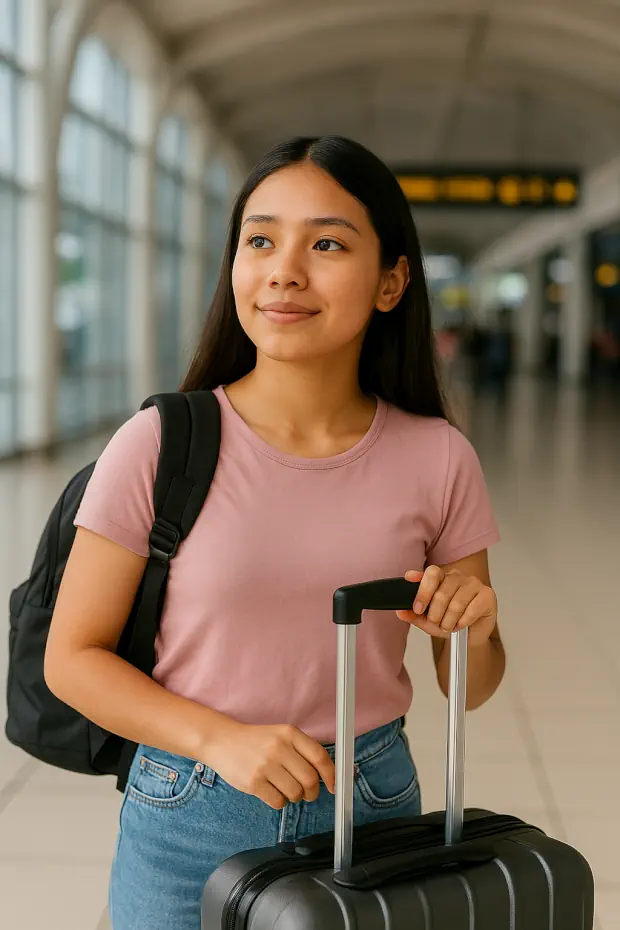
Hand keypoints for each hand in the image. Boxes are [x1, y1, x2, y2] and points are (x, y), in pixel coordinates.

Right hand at [203, 719, 335, 810]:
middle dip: (312, 792)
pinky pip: (278, 802)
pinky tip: (271, 791)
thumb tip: (327, 774)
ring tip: (284, 789)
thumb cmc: (255, 741)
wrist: (222, 741)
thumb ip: (302, 750)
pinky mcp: (253, 782)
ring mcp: (265, 765)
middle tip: (307, 793)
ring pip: (296, 793)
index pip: (320, 756)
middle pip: (310, 779)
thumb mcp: (280, 735)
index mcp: (289, 733)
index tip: (333, 786)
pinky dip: (280, 802)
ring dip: (295, 797)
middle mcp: (279, 747)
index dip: (331, 774)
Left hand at [397, 567, 496, 647]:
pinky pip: (472, 609)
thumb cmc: (451, 622)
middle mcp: (457, 577)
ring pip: (456, 603)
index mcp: (441, 577)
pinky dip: (463, 622)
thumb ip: (414, 616)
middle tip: (436, 623)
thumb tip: (401, 612)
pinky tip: (462, 624)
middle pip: (442, 592)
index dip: (422, 591)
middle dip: (435, 614)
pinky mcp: (487, 595)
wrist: (470, 636)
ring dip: (449, 621)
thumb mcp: (428, 621)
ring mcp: (473, 584)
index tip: (417, 607)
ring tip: (449, 626)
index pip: (431, 574)